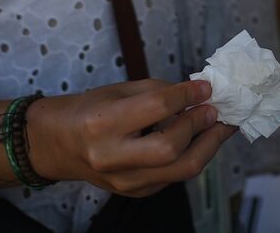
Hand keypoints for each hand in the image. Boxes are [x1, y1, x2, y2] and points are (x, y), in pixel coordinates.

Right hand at [31, 79, 237, 196]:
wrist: (59, 145)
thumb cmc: (91, 110)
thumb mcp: (120, 90)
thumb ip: (159, 92)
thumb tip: (199, 94)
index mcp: (102, 123)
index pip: (156, 107)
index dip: (187, 95)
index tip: (206, 87)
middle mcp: (111, 157)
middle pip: (170, 147)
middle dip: (199, 126)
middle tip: (215, 110)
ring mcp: (123, 181)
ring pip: (180, 170)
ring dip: (208, 146)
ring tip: (220, 127)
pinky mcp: (135, 192)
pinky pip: (174, 177)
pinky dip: (191, 156)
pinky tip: (199, 140)